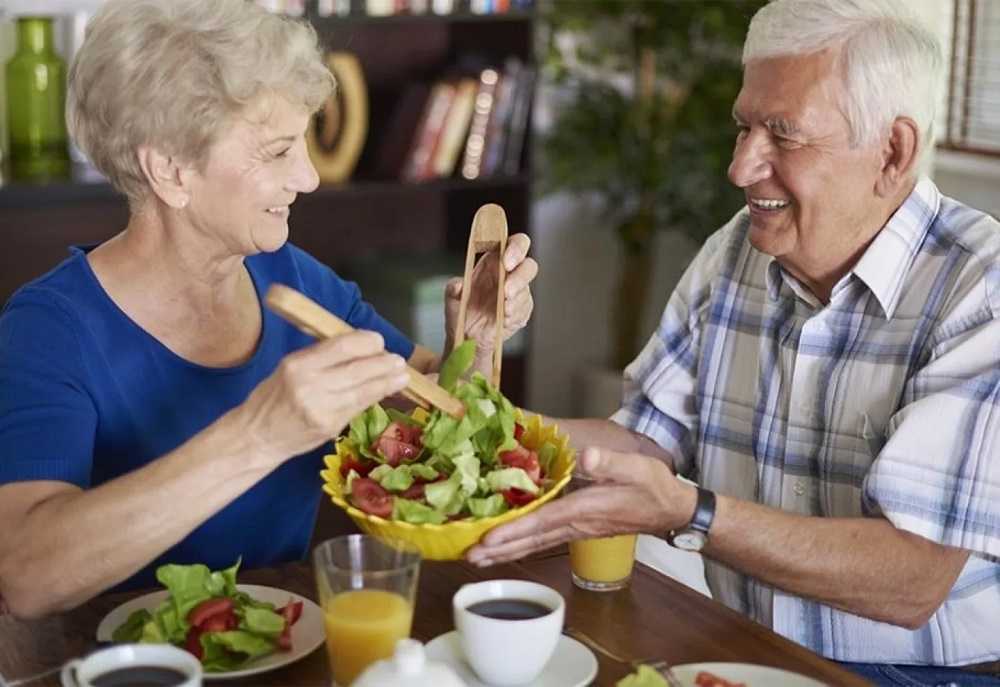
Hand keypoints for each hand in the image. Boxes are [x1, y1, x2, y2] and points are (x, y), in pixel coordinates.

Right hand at [236, 331, 408, 463]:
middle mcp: (310, 385)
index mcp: (298, 364)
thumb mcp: (289, 367)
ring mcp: (322, 408)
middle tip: (399, 360)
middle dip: (384, 363)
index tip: (379, 341)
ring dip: (387, 382)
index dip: (367, 342)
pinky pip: (359, 407)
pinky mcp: (330, 426)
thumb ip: (321, 357)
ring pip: (364, 390)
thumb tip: (359, 346)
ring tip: (402, 376)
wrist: (256, 436)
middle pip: (358, 369)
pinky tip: (387, 391)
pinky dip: (376, 397)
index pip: (343, 346)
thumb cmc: (273, 397)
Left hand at [445, 233, 536, 352]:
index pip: (512, 244)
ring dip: (516, 299)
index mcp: (494, 262)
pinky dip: (515, 314)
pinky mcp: (522, 310)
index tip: (506, 261)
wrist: (467, 337)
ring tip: (503, 308)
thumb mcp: (452, 298)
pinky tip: (504, 318)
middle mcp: (509, 275)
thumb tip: (458, 285)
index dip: (515, 248)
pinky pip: (524, 309)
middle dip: (520, 276)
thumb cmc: (462, 311)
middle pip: (529, 265)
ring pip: (527, 289)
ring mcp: (518, 293)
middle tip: (506, 289)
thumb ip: (453, 289)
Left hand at [466, 446, 696, 565]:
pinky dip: (520, 546)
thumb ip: (611, 462)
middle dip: (500, 549)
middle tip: (468, 557)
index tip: (489, 538)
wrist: (670, 510)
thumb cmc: (653, 486)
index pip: (544, 521)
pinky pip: (542, 540)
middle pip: (531, 539)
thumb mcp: (637, 467)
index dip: (516, 529)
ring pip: (534, 543)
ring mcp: (575, 530)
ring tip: (476, 560)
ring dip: (506, 552)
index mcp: (585, 508)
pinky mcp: (577, 529)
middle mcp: (575, 524)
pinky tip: (505, 548)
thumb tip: (587, 456)